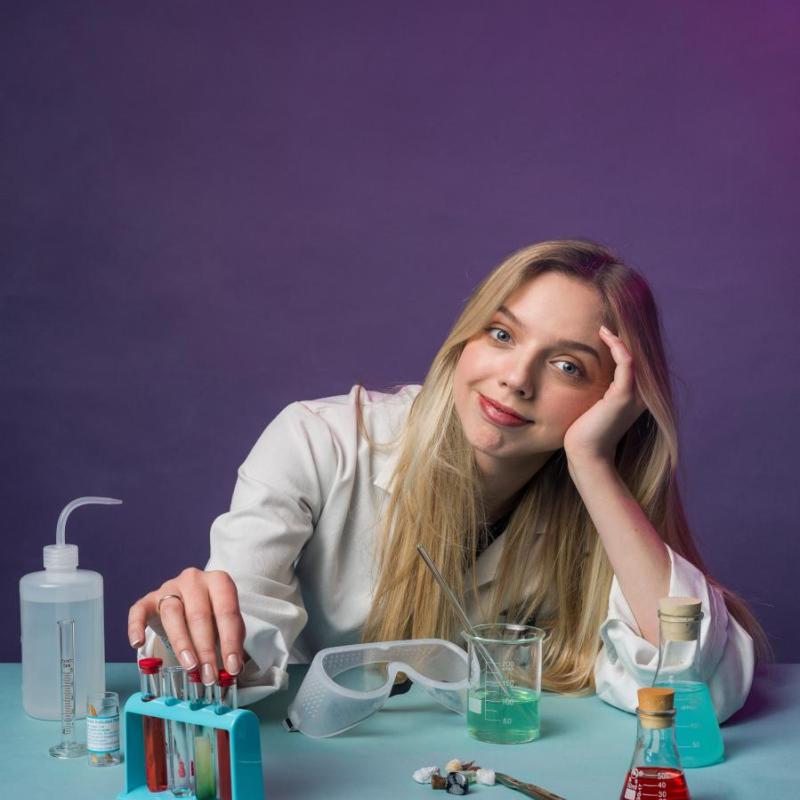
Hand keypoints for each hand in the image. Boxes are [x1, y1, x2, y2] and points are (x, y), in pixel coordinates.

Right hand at [128, 568, 244, 685]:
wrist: (190, 599)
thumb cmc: (213, 613)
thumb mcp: (227, 622)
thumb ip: (231, 641)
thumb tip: (233, 668)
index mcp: (219, 581)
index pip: (227, 611)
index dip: (230, 641)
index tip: (232, 668)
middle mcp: (194, 580)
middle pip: (199, 614)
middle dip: (206, 649)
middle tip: (209, 675)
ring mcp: (170, 587)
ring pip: (173, 614)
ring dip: (182, 644)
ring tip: (190, 668)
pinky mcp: (148, 599)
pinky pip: (139, 611)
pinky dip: (136, 627)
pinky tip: (138, 644)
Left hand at [563, 325, 647, 465]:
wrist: (587, 454)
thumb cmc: (585, 433)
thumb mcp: (593, 407)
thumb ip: (598, 392)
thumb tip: (585, 376)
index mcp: (634, 397)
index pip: (633, 365)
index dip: (622, 346)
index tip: (604, 332)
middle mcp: (640, 395)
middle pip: (637, 358)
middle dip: (623, 338)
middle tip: (606, 322)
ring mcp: (635, 395)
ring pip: (633, 357)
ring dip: (619, 339)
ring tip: (604, 327)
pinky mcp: (623, 396)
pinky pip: (625, 363)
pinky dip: (617, 347)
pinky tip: (605, 335)